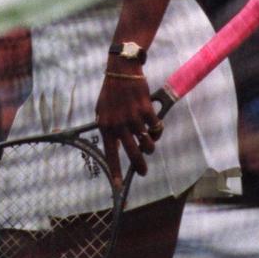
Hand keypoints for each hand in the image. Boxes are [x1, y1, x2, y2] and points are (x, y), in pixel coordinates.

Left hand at [95, 68, 161, 186]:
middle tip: (143, 172)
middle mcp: (119, 124)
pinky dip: (157, 130)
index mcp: (106, 126)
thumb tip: (112, 145)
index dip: (114, 171)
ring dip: (150, 146)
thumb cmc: (111, 92)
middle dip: (139, 166)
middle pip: (132, 154)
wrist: (122, 72)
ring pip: (147, 143)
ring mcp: (133, 118)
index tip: (118, 186)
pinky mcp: (146, 111)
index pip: (110, 154)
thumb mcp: (101, 110)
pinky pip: (156, 128)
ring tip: (149, 143)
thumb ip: (106, 127)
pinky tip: (154, 126)